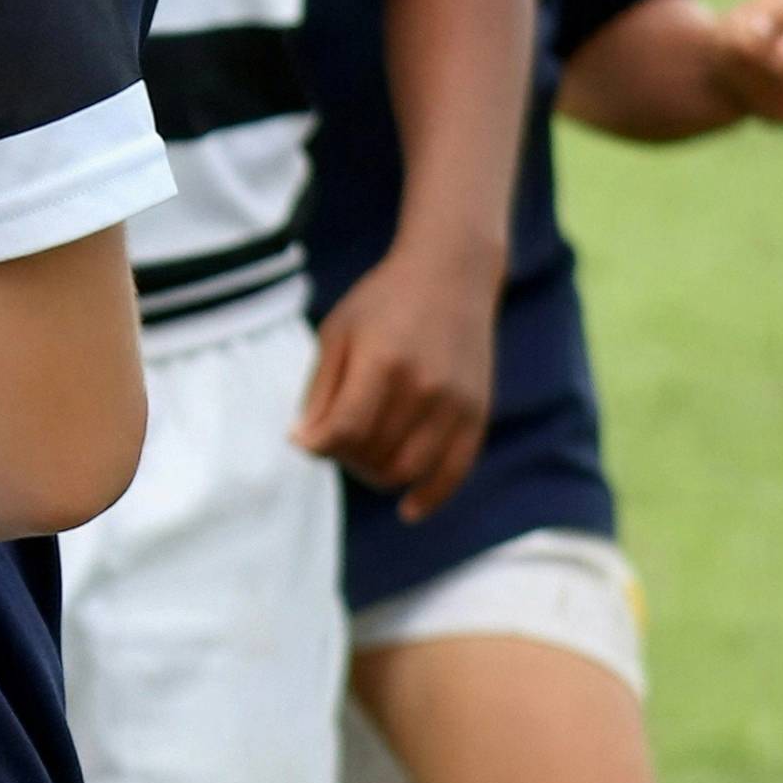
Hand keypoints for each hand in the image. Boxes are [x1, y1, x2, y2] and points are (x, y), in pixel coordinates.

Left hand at [294, 255, 495, 519]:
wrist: (452, 274)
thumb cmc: (383, 302)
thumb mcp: (337, 333)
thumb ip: (321, 391)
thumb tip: (305, 444)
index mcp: (382, 363)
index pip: (343, 431)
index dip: (317, 444)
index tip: (305, 437)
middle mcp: (424, 388)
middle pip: (373, 456)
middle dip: (343, 458)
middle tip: (336, 438)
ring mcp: (456, 404)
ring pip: (407, 471)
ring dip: (375, 475)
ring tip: (363, 454)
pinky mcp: (478, 414)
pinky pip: (454, 473)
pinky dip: (430, 497)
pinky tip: (408, 509)